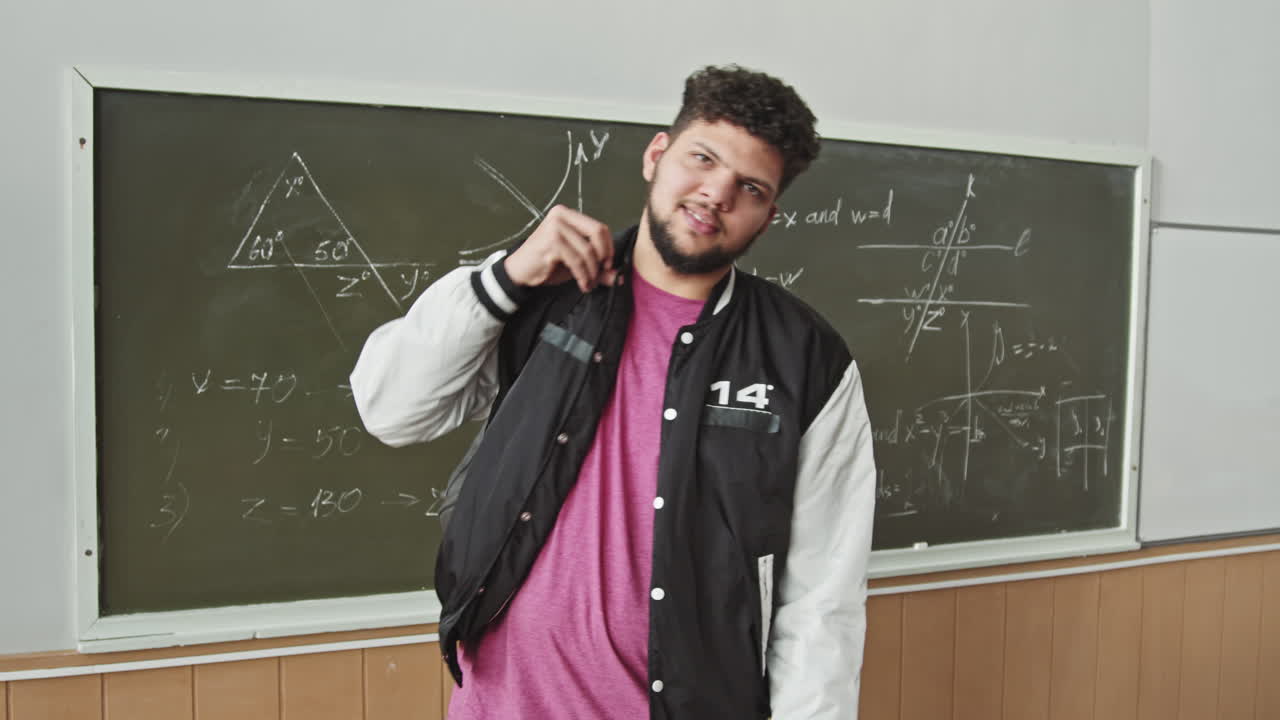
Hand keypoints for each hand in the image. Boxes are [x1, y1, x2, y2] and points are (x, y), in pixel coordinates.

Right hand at [503, 206, 619, 292]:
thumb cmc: (546, 263)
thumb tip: (619, 277)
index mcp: (567, 214)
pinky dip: (583, 275)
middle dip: (603, 256)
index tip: (608, 264)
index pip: (599, 227)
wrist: (519, 272)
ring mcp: (555, 228)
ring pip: (588, 251)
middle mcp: (561, 216)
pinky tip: (582, 284)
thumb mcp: (575, 263)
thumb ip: (597, 266)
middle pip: (597, 232)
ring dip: (592, 272)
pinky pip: (577, 261)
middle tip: (602, 272)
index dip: (608, 247)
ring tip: (589, 283)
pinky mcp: (551, 242)